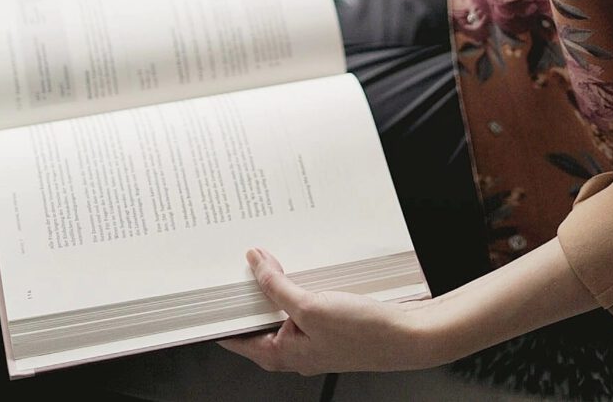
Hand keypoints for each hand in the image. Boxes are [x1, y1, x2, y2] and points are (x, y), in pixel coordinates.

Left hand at [217, 247, 443, 374]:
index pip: (237, 338)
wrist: (407, 336)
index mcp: (282, 354)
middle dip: (248, 293)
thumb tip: (254, 263)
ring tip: (266, 258)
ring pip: (282, 309)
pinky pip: (304, 302)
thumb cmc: (363, 334)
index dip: (220, 316)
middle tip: (235, 264)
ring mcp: (314, 337)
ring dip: (275, 285)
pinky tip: (300, 265)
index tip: (206, 295)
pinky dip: (297, 284)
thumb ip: (277, 285)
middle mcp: (295, 349)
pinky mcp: (331, 324)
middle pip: (259, 320)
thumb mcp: (310, 306)